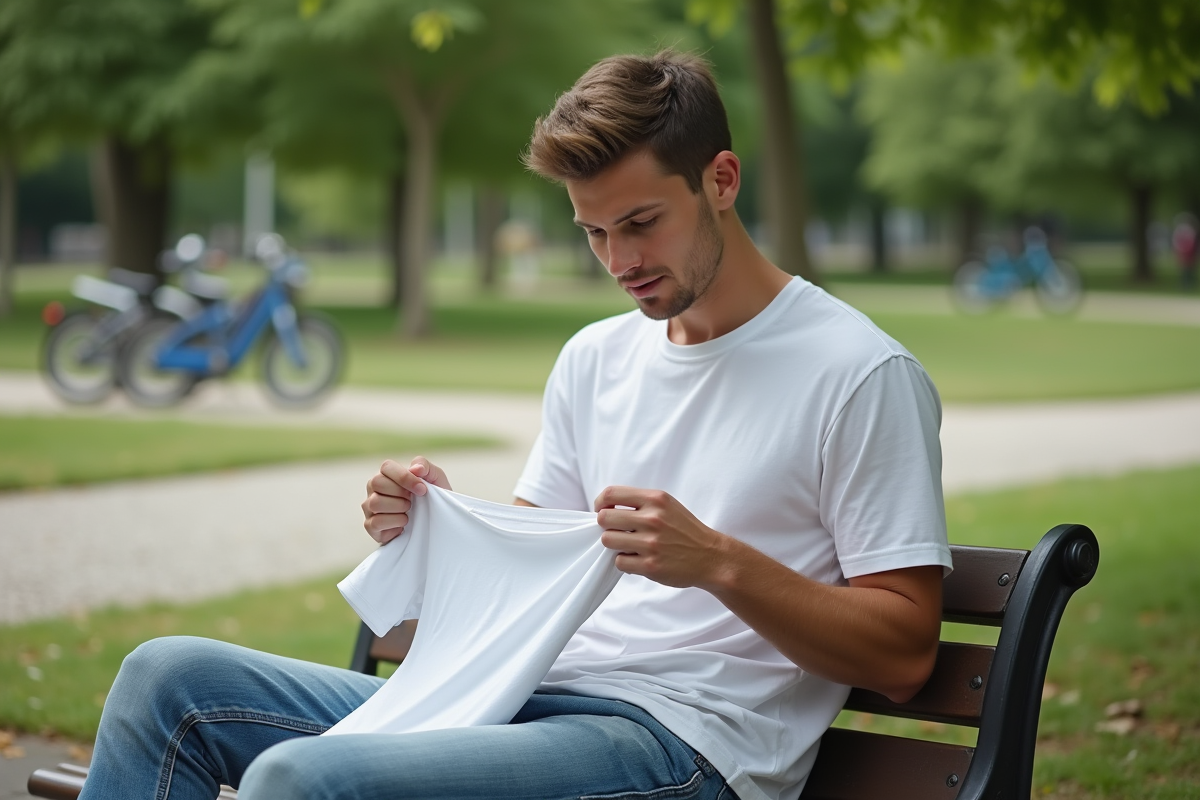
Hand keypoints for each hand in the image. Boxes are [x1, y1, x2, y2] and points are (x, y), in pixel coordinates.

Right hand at [362, 457, 450, 544]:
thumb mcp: (435, 477)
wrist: (435, 522)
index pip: (386, 467)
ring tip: (408, 511)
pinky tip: (404, 522)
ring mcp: (369, 507)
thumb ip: (425, 466)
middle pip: (377, 483)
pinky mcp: (371, 525)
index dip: (404, 477)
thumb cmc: (431, 496)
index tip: (422, 489)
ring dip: (399, 508)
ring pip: (375, 502)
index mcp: (386, 473)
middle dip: (401, 493)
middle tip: (413, 500)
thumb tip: (415, 468)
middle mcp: (374, 488)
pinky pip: (377, 522)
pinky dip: (395, 523)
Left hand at [594, 486, 730, 588]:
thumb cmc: (685, 530)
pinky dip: (625, 562)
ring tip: (629, 546)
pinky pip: (619, 562)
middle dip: (606, 526)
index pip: (611, 494)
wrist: (711, 557)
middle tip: (617, 531)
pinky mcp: (650, 566)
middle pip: (604, 518)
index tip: (601, 510)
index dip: (600, 503)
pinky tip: (638, 560)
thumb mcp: (667, 505)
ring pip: (608, 540)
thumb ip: (640, 503)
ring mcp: (651, 543)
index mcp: (655, 500)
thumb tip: (605, 508)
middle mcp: (653, 519)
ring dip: (614, 545)